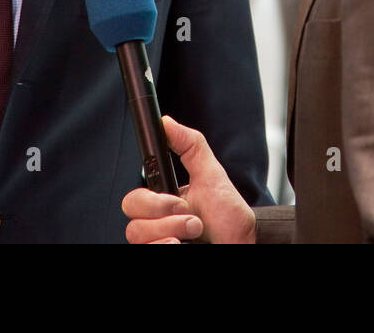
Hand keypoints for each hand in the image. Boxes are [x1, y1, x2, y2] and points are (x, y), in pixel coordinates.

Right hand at [122, 115, 255, 243]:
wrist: (242, 245)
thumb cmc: (228, 219)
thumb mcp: (211, 175)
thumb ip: (190, 145)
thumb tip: (167, 122)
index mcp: (163, 202)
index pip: (134, 198)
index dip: (148, 197)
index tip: (173, 194)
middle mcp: (155, 224)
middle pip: (131, 213)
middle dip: (163, 210)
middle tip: (190, 213)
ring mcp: (156, 241)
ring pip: (137, 234)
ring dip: (172, 229)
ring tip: (196, 230)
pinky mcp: (160, 251)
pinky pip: (147, 251)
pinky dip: (166, 246)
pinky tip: (184, 245)